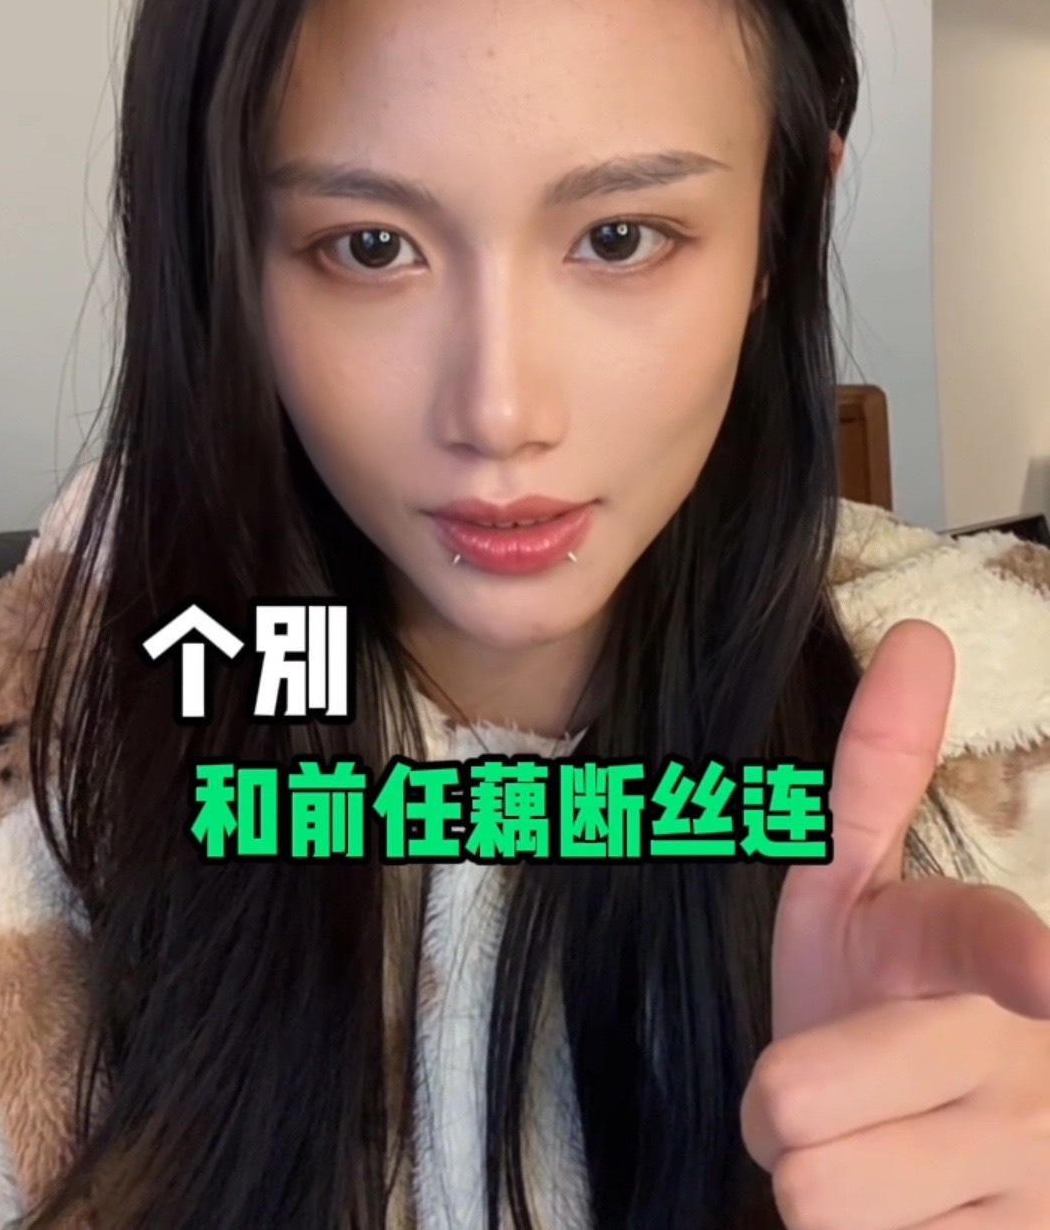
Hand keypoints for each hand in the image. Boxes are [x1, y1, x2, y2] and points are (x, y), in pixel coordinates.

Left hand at [740, 619, 1049, 1225]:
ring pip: (818, 1199)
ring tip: (872, 1159)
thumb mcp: (863, 892)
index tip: (1039, 979)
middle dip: (779, 1108)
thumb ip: (880, 773)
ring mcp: (1034, 1176)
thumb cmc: (876, 1003)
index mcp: (989, 960)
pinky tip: (910, 1217)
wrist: (928, 1157)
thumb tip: (918, 632)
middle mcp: (1028, 1064)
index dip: (1014, 965)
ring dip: (816, 1189)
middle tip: (827, 1096)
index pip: (992, 949)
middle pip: (799, 1106)